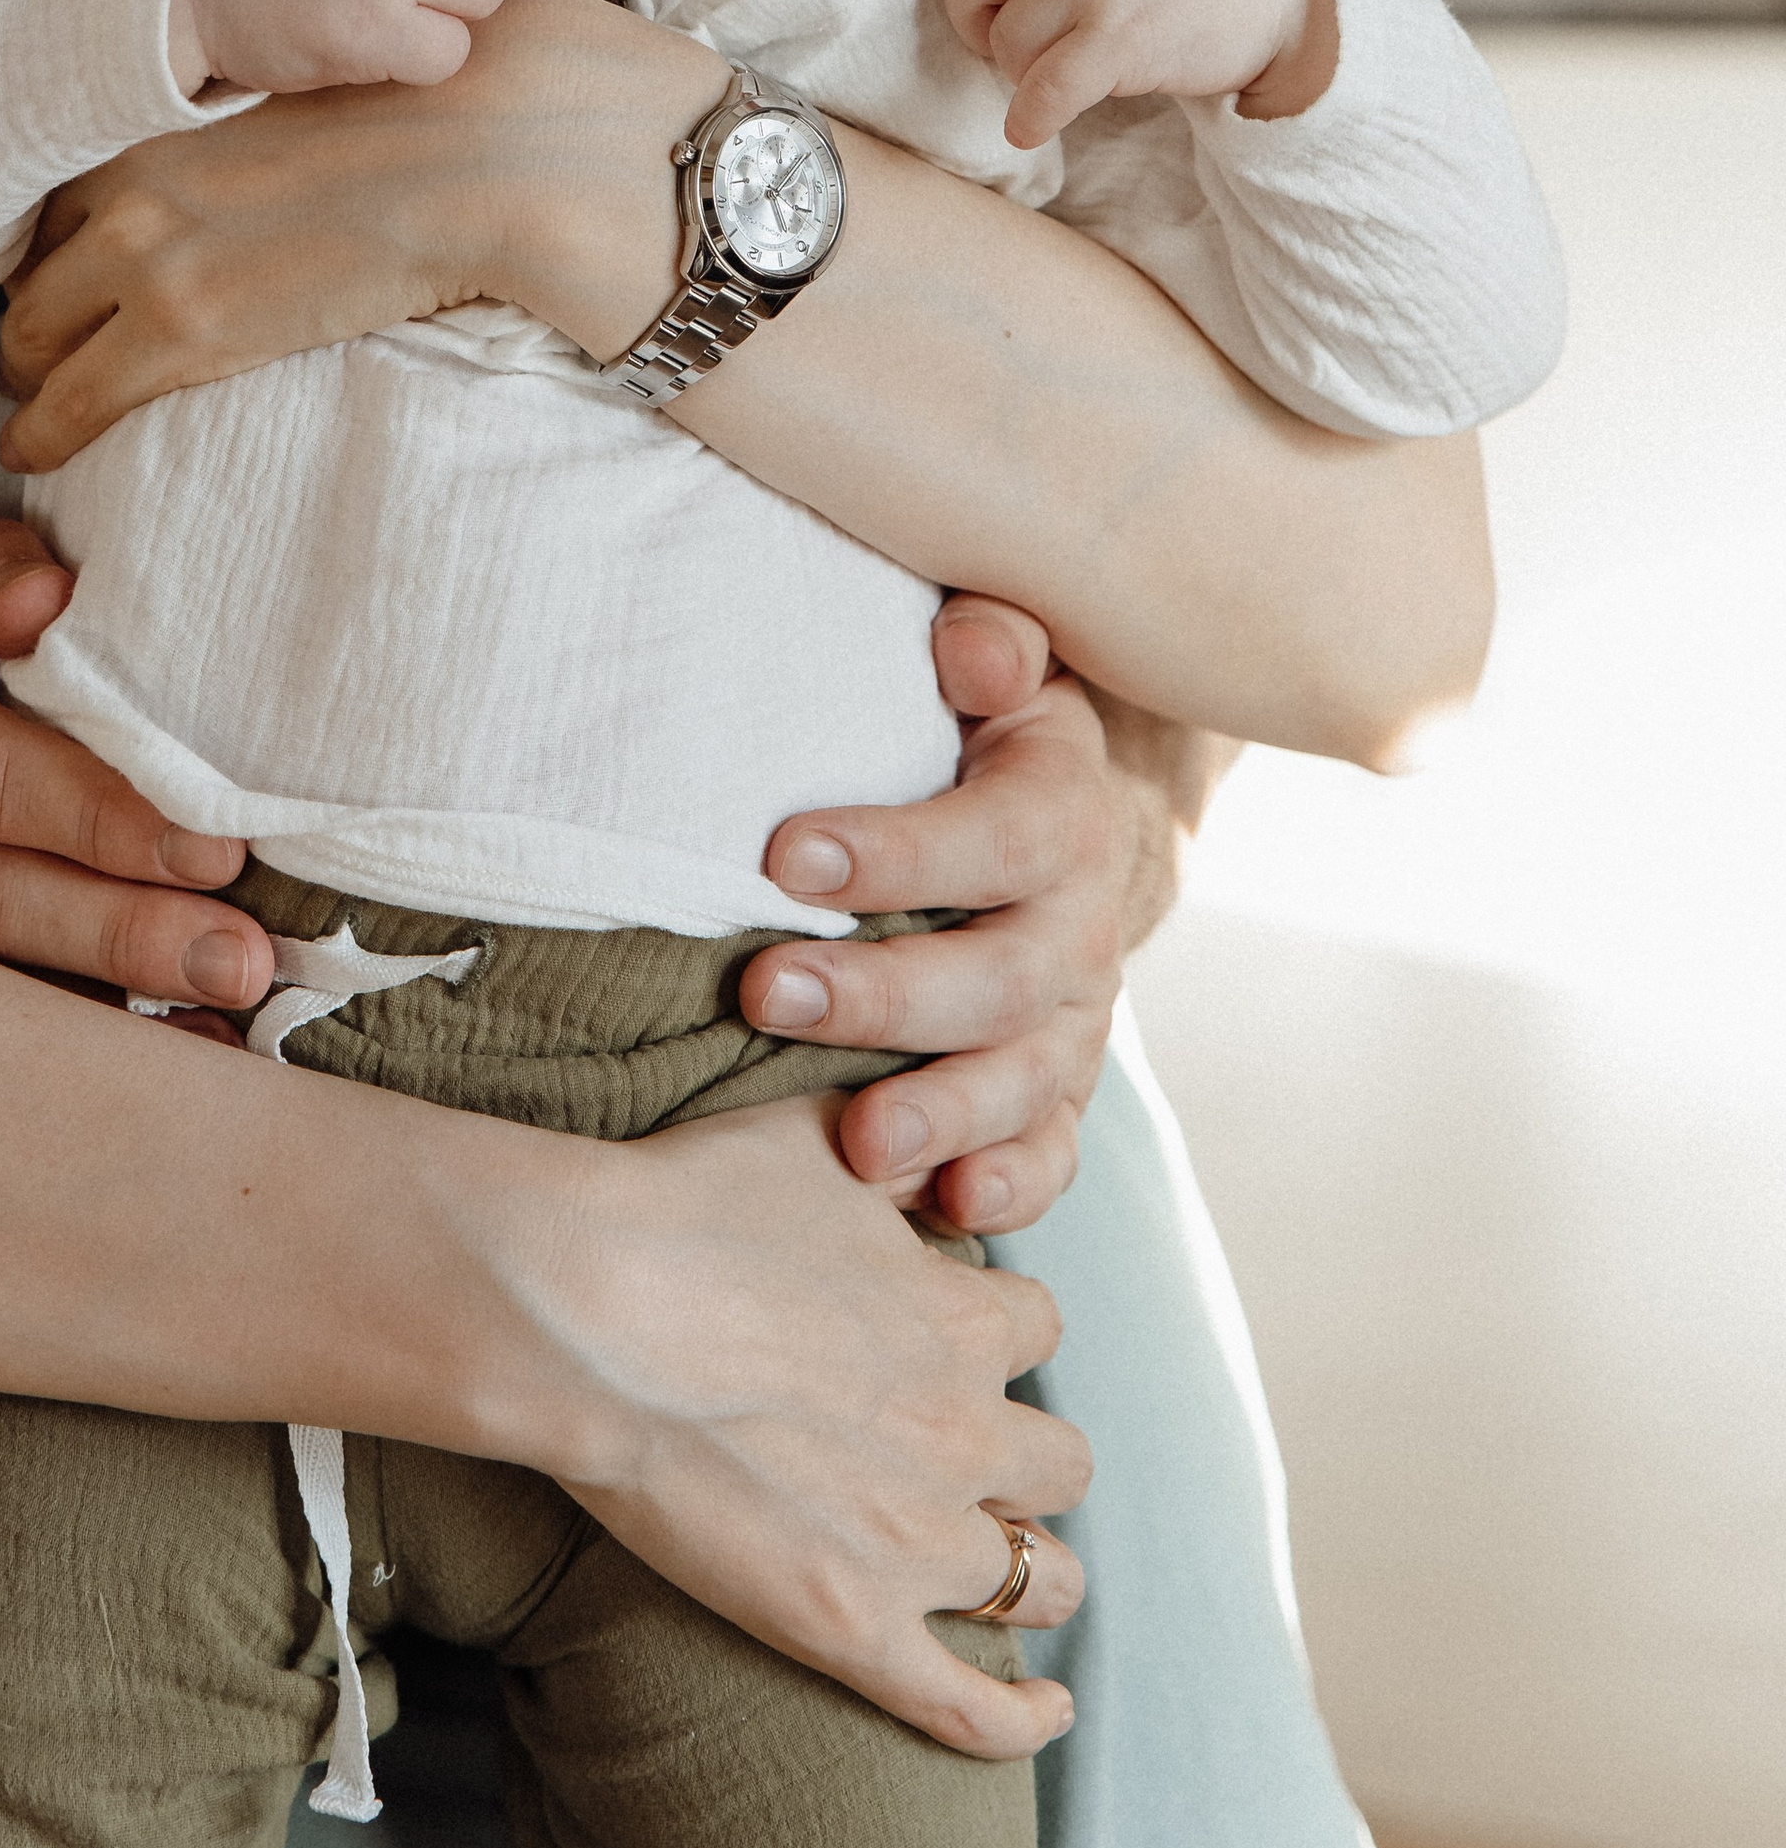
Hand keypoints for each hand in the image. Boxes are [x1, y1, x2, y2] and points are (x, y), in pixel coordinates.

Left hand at [0, 0, 705, 473]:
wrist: (483, 155)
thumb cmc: (426, 124)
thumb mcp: (306, 106)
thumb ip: (250, 137)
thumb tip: (265, 166)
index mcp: (161, 125)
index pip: (58, 197)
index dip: (54, 247)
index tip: (62, 278)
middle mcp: (131, 186)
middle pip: (30, 268)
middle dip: (29, 315)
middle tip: (39, 351)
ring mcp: (148, 261)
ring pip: (30, 338)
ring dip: (27, 377)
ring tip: (34, 408)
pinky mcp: (182, 336)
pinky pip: (72, 404)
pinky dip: (42, 434)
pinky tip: (34, 451)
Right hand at [563, 1094, 1086, 1755]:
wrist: (588, 1308)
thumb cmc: (685, 1207)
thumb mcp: (814, 1137)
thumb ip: (890, 1145)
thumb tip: (916, 1138)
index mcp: (963, 1319)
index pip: (1037, 1325)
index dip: (996, 1329)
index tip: (955, 1333)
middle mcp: (965, 1435)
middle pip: (1060, 1461)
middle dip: (1026, 1456)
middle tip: (972, 1454)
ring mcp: (916, 1543)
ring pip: (1041, 1577)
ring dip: (1032, 1568)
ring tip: (1012, 1571)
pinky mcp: (854, 1628)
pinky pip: (971, 1706)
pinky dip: (1022, 1718)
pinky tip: (1048, 1711)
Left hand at [739, 651, 1123, 1233]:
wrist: (1043, 817)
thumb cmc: (975, 729)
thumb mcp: (992, 663)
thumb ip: (990, 640)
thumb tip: (972, 652)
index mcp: (1062, 813)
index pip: (996, 838)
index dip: (898, 852)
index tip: (783, 854)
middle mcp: (1081, 929)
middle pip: (999, 979)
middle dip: (883, 996)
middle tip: (766, 992)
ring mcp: (1072, 1024)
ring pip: (1023, 1083)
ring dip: (942, 1113)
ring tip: (858, 1142)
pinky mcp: (1055, 1096)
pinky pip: (1050, 1155)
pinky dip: (1007, 1189)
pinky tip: (947, 1208)